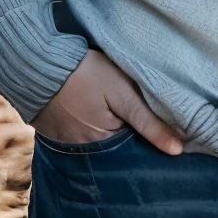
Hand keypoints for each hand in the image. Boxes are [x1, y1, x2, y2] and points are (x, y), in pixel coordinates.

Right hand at [32, 48, 182, 154]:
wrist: (40, 63)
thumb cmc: (86, 74)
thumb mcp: (124, 93)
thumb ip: (149, 122)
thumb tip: (177, 151)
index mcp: (102, 146)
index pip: (134, 152)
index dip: (150, 142)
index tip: (166, 132)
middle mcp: (82, 154)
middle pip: (116, 150)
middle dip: (131, 139)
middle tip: (139, 117)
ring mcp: (66, 145)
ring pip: (100, 143)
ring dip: (111, 132)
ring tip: (116, 112)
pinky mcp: (56, 133)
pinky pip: (81, 136)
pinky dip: (92, 127)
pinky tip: (97, 111)